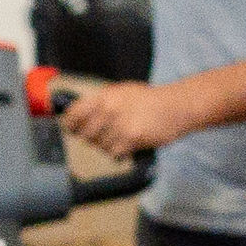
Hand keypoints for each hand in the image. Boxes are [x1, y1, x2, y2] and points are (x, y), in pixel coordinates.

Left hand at [60, 81, 184, 157]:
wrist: (175, 107)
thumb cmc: (149, 99)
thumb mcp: (121, 91)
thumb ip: (100, 101)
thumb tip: (78, 112)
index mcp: (104, 96)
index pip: (73, 115)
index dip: (70, 124)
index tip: (72, 129)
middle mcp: (109, 110)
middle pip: (84, 135)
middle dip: (91, 138)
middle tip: (102, 135)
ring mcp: (119, 125)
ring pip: (99, 146)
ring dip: (107, 146)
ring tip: (119, 137)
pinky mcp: (131, 139)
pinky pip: (114, 153)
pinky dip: (119, 153)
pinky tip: (127, 145)